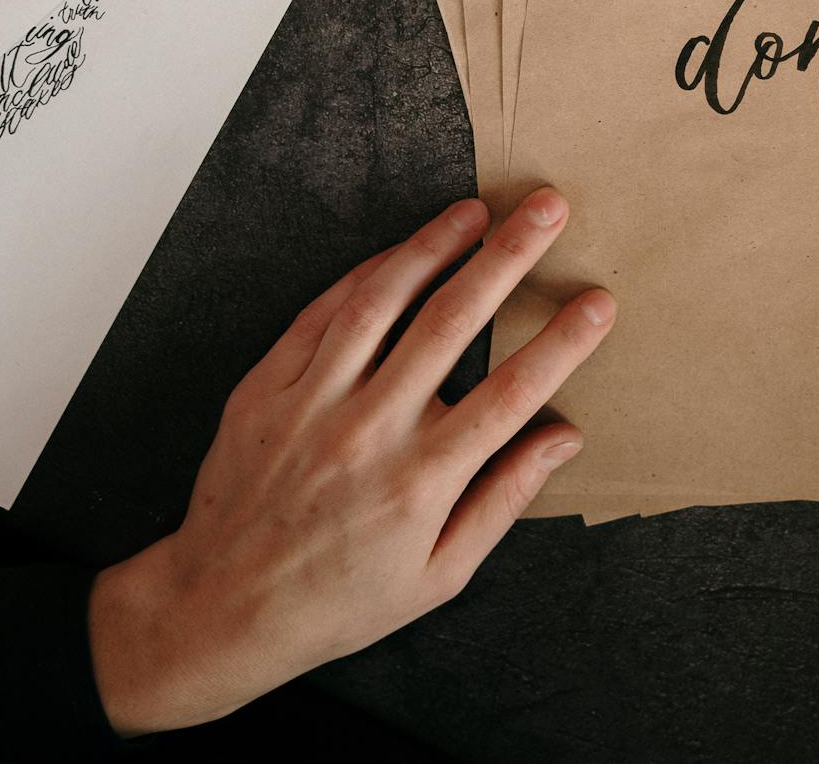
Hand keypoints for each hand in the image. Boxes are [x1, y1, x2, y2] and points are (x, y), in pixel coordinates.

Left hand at [88, 188, 611, 736]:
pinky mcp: (264, 391)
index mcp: (421, 481)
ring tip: (475, 210)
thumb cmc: (340, 599)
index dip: (563, 341)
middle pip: (451, 323)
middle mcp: (368, 433)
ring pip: (380, 303)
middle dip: (507, 258)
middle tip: (545, 209)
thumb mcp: (441, 573)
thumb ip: (504, 499)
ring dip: (433, 246)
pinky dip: (364, 276)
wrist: (220, 610)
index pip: (512, 394)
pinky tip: (400, 252)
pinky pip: (319, 316)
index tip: (599, 301)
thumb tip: (564, 438)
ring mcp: (310, 406)